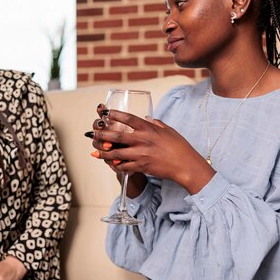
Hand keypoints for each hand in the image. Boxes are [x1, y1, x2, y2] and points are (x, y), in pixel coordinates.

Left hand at [92, 109, 214, 193]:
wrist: (186, 166)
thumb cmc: (180, 147)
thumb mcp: (169, 131)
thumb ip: (157, 124)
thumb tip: (148, 119)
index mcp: (149, 129)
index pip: (128, 119)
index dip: (115, 115)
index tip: (106, 112)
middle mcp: (143, 140)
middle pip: (117, 136)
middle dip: (103, 135)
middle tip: (93, 133)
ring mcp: (141, 154)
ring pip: (117, 153)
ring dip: (104, 153)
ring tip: (95, 151)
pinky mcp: (142, 166)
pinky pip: (124, 166)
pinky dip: (116, 165)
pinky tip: (110, 163)